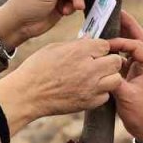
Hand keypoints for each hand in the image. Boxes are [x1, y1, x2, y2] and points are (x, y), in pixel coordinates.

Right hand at [0, 38, 124, 134]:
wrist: (26, 95)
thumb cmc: (36, 69)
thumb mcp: (53, 48)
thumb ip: (75, 44)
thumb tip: (90, 39)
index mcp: (80, 51)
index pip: (106, 45)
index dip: (100, 48)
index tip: (94, 52)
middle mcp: (89, 68)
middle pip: (115, 61)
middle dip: (108, 61)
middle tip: (98, 64)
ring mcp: (91, 87)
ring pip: (115, 79)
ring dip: (108, 77)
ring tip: (96, 78)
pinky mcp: (89, 102)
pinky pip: (106, 96)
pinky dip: (100, 93)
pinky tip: (88, 90)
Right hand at [109, 12, 142, 141]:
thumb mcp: (128, 98)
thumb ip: (116, 83)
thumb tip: (102, 71)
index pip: (137, 46)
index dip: (121, 42)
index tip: (106, 43)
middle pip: (139, 40)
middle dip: (128, 26)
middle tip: (117, 12)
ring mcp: (142, 70)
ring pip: (132, 47)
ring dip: (122, 36)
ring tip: (109, 24)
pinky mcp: (134, 76)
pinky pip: (126, 58)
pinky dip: (117, 50)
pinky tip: (106, 46)